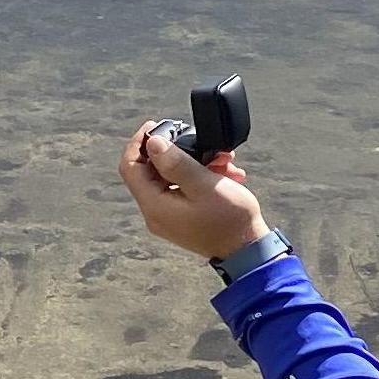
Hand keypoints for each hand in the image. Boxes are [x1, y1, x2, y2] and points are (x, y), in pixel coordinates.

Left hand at [118, 122, 271, 261]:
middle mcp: (156, 213)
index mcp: (155, 206)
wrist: (249, 252)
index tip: (155, 125)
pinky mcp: (183, 218)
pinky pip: (184, 189)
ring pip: (172, 178)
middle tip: (199, 139)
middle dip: (177, 150)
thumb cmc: (230, 219)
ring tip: (223, 159)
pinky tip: (225, 173)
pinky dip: (201, 177)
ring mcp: (169, 217)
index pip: (130, 167)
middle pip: (150, 171)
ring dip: (196, 162)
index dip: (138, 142)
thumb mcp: (204, 185)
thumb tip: (153, 143)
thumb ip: (176, 163)